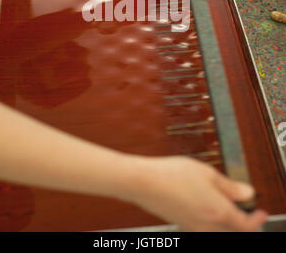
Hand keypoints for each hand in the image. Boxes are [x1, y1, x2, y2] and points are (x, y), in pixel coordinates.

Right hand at [126, 156, 266, 231]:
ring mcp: (194, 226)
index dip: (256, 218)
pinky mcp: (183, 224)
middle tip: (246, 208)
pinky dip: (212, 221)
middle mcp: (207, 224)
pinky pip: (205, 228)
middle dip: (243, 222)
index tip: (261, 211)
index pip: (246, 224)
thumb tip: (247, 192)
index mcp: (218, 211)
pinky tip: (206, 204)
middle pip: (233, 231)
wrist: (143, 183)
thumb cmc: (172, 174)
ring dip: (227, 222)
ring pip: (219, 231)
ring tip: (226, 204)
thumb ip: (229, 186)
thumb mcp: (206, 172)